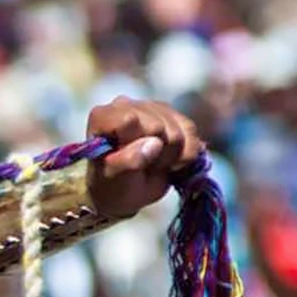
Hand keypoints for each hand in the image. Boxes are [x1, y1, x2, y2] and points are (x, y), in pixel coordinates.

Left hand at [84, 97, 204, 220]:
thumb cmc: (112, 185)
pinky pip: (192, 131)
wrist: (125, 192)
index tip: (129, 161)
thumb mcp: (114, 180)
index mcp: (104, 116)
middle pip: (160, 126)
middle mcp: (127, 105)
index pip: (131, 120)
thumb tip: (154, 143)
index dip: (138, 144)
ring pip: (182, 128)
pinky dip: (187, 153)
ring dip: (172, 155)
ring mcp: (151, 107)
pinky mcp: (172, 115)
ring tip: (153, 164)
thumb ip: (129, 162)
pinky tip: (171, 162)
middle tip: (143, 167)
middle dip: (158, 153)